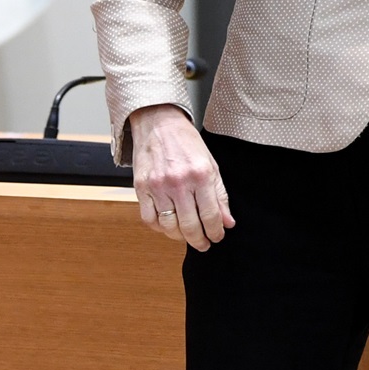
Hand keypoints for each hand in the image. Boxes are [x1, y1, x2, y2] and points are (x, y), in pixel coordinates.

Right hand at [129, 103, 233, 251]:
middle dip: (199, 240)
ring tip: (187, 236)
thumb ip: (220, 195)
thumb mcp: (211, 165)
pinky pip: (149, 219)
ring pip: (168, 226)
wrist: (159, 124)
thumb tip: (228, 222)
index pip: (210, 214)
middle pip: (189, 225)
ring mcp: (157, 186)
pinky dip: (159, 228)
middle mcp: (178, 182)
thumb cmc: (187, 143)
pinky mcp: (140, 188)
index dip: (216, 231)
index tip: (218, 237)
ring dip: (179, 237)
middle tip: (204, 245)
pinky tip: (168, 227)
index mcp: (200, 174)